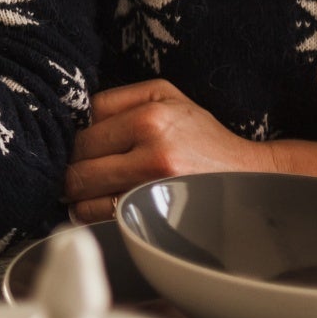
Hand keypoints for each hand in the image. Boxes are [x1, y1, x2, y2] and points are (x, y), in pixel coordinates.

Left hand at [64, 78, 276, 223]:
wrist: (253, 178)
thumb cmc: (201, 135)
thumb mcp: (163, 97)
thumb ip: (115, 100)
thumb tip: (71, 118)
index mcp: (149, 117)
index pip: (80, 131)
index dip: (66, 142)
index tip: (63, 148)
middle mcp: (153, 152)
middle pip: (78, 166)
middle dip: (66, 172)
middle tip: (66, 174)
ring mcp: (156, 189)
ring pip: (86, 198)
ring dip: (75, 198)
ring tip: (79, 194)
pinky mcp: (160, 219)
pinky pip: (105, 220)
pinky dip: (91, 217)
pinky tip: (95, 210)